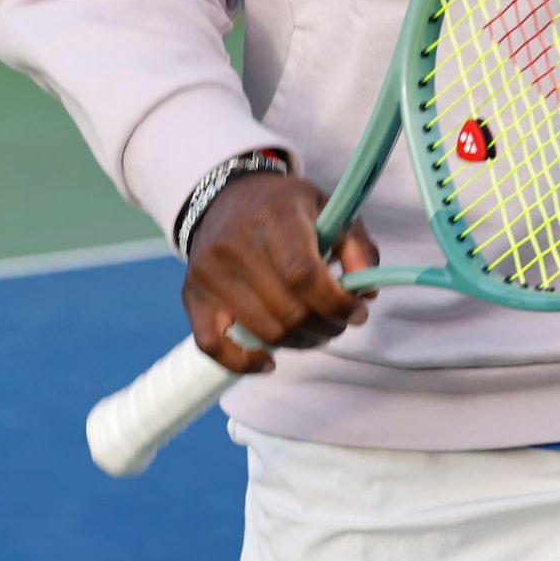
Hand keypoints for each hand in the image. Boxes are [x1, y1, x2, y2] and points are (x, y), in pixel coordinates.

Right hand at [182, 171, 376, 373]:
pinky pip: (213, 346)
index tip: (356, 311)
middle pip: (288, 311)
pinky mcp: (192, 296)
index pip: (303, 275)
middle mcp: (235, 245)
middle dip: (325, 327)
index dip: (335, 303)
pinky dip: (243, 362)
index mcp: (273, 217)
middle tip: (338, 323)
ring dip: (299, 343)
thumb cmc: (283, 207)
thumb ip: (357, 246)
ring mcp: (208, 273)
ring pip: (263, 332)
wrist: (226, 197)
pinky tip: (267, 360)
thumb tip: (367, 291)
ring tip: (313, 331)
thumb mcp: (328, 207)